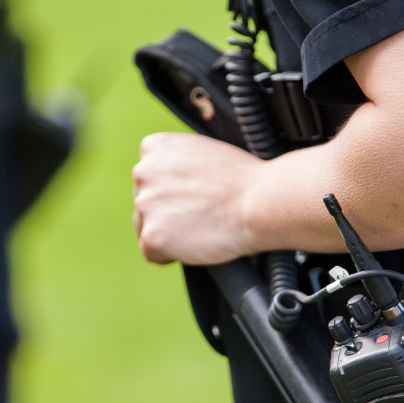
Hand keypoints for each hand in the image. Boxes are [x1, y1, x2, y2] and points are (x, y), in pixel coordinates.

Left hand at [132, 132, 260, 264]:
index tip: (193, 197)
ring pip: (145, 228)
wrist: (260, 202)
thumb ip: (178, 164)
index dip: (171, 192)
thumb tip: (171, 182)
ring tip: (200, 227)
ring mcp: (145, 205)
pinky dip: (170, 254)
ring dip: (168, 233)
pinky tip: (194, 242)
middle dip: (167, 213)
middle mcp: (143, 172)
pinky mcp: (152, 235)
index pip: (149, 178)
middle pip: (144, 203)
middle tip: (201, 215)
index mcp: (154, 148)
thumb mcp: (203, 153)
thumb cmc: (243, 180)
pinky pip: (151, 253)